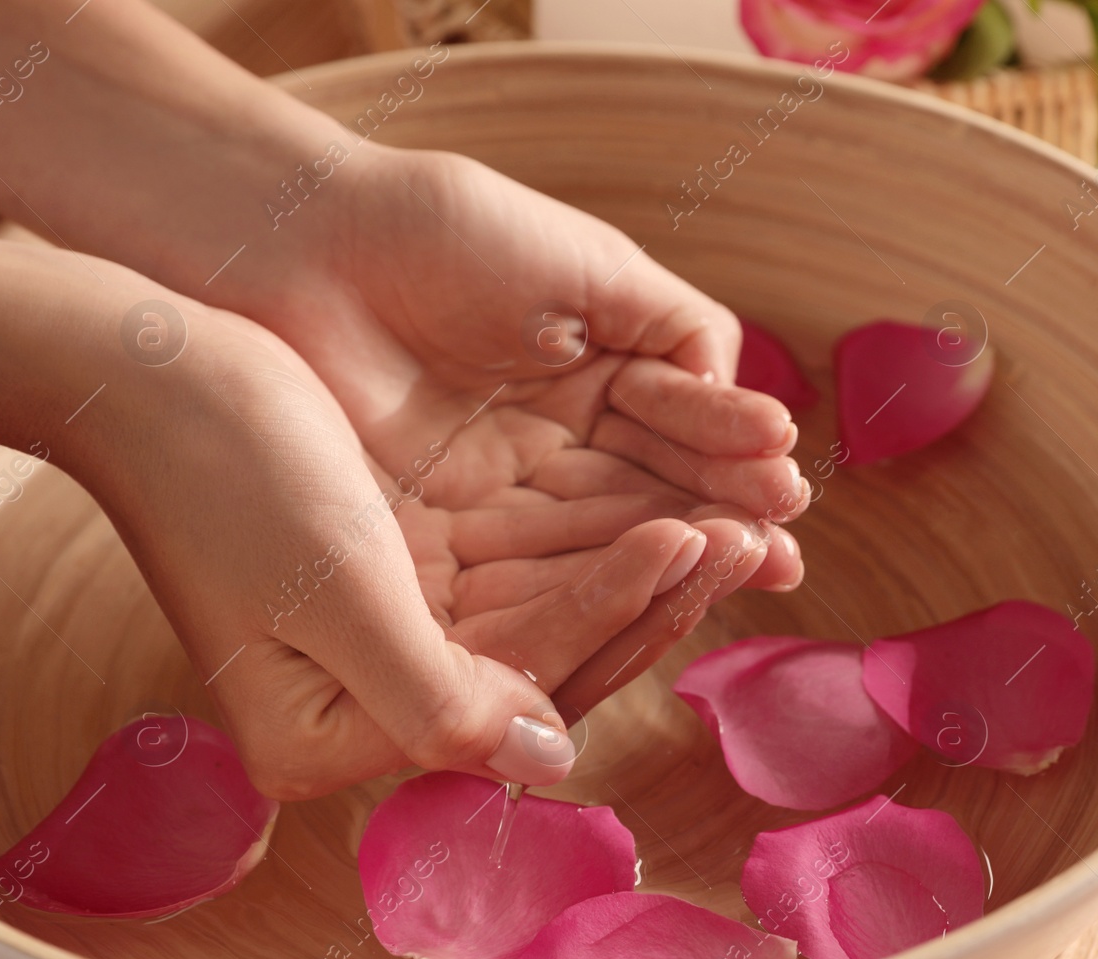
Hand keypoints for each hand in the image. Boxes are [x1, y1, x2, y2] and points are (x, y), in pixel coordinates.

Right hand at [0, 238, 758, 798]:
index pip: (517, 693)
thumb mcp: (334, 592)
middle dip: (653, 599)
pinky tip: (670, 507)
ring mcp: (399, 643)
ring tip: (733, 517)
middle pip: (548, 664)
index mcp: (337, 737)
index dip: (612, 617)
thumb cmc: (227, 477)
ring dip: (643, 569)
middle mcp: (374, 706)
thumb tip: (549, 758)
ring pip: (553, 617)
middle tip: (749, 535)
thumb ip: (438, 699)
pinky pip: (531, 575)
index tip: (694, 539)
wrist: (155, 375)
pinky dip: (599, 542)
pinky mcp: (416, 584)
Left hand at [218, 145, 810, 710]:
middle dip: (721, 517)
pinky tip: (659, 583)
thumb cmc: (447, 235)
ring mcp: (499, 499)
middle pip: (650, 496)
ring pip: (604, 540)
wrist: (307, 248)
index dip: (732, 456)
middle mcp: (552, 445)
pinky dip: (599, 581)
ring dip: (678, 555)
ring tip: (749, 561)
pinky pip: (535, 575)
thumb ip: (678, 328)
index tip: (789, 483)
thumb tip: (744, 400)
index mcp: (593, 374)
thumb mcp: (589, 266)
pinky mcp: (442, 547)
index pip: (676, 430)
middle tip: (782, 542)